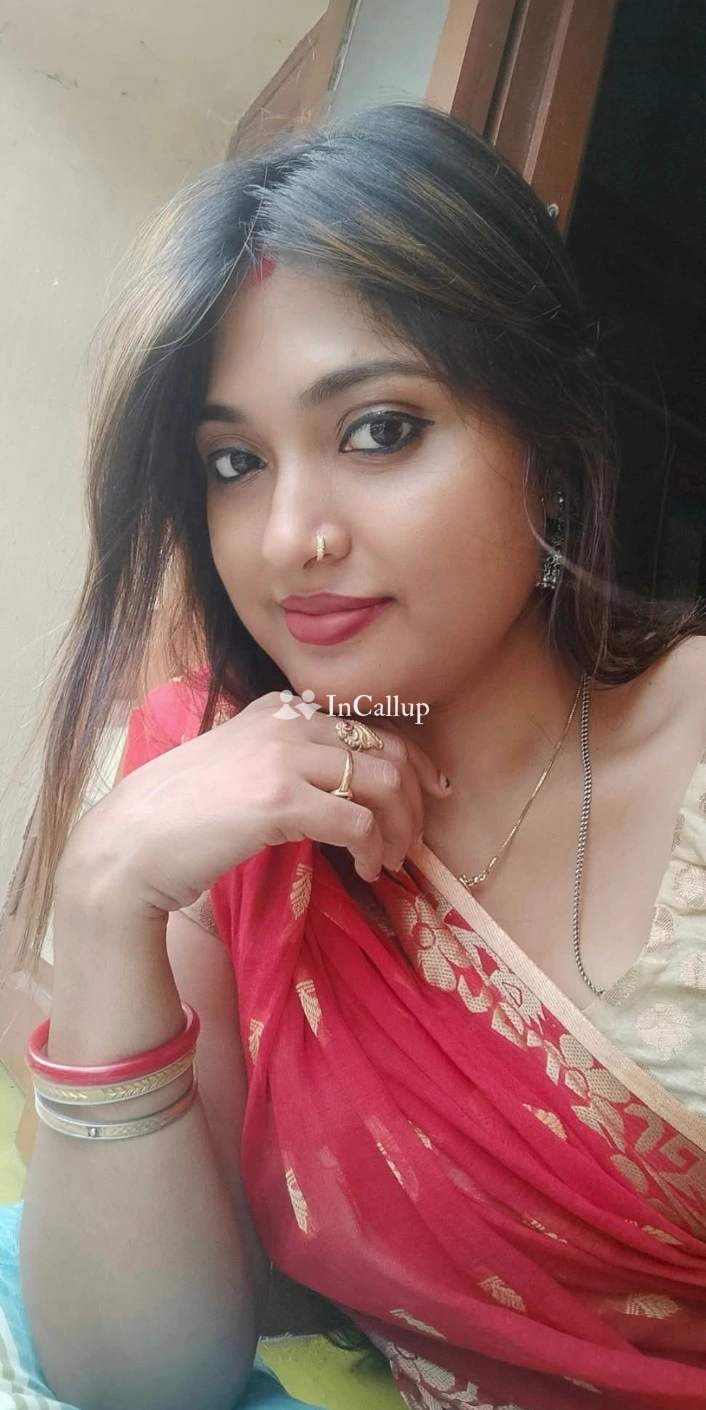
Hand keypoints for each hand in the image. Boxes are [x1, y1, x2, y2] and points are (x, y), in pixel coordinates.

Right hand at [58, 692, 451, 917]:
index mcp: (283, 708)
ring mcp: (285, 756)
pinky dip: (373, 851)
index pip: (371, 725)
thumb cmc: (181, 814)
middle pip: (388, 752)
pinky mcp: (281, 798)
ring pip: (383, 784)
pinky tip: (364, 871)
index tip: (432, 791)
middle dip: (414, 800)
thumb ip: (287, 760)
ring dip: (399, 829)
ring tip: (391, 862)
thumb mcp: (241, 764)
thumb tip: (343, 791)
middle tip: (414, 842)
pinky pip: (358, 822)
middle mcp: (290, 722)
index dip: (414, 761)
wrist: (132, 841)